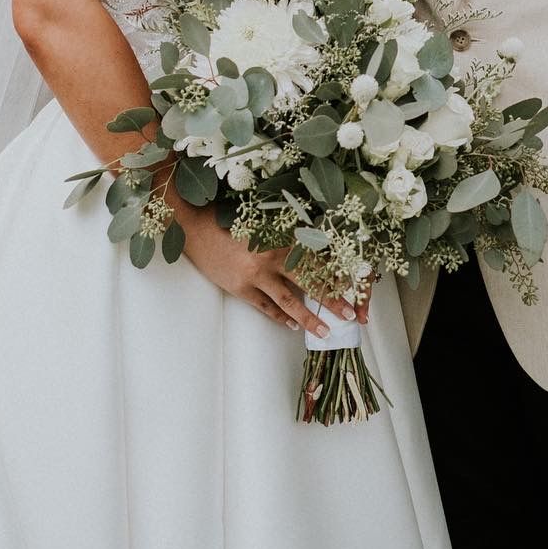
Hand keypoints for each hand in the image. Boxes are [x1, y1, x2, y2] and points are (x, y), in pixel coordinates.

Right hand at [179, 210, 360, 339]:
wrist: (195, 225)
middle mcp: (270, 255)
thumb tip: (310, 242)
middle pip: (308, 281)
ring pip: (289, 300)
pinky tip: (292, 325)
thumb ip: (284, 232)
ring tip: (325, 330)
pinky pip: (265, 306)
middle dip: (331, 298)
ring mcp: (255, 274)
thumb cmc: (228, 217)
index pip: (314, 256)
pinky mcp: (239, 288)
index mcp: (279, 235)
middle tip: (349, 313)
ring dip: (309, 317)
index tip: (352, 283)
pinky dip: (280, 317)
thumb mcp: (260, 219)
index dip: (334, 271)